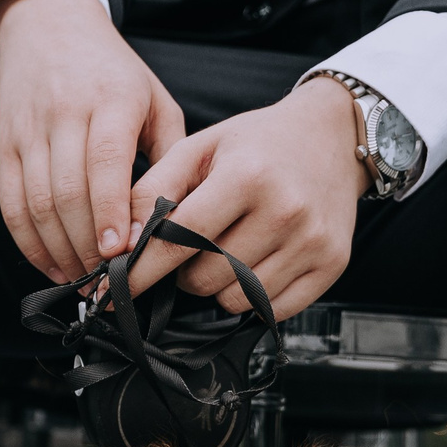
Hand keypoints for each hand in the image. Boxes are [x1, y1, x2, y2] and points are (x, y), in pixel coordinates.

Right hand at [0, 0, 187, 281]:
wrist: (49, 24)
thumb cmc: (113, 71)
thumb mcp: (155, 99)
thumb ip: (169, 155)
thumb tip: (173, 219)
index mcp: (110, 99)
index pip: (104, 163)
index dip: (110, 212)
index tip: (120, 252)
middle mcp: (64, 113)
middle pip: (67, 192)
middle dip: (86, 245)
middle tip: (107, 280)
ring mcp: (29, 130)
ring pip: (36, 203)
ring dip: (58, 250)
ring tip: (83, 280)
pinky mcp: (5, 145)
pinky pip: (11, 203)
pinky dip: (29, 243)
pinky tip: (51, 265)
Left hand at [125, 74, 367, 320]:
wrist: (333, 136)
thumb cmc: (258, 143)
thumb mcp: (201, 147)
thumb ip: (153, 189)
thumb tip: (121, 245)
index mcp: (247, 175)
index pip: (179, 240)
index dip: (142, 270)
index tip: (113, 292)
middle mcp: (285, 210)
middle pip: (205, 278)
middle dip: (185, 272)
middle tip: (194, 247)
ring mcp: (312, 241)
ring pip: (236, 300)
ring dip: (218, 286)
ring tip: (229, 251)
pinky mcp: (332, 265)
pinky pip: (271, 310)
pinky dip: (252, 297)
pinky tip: (256, 264)